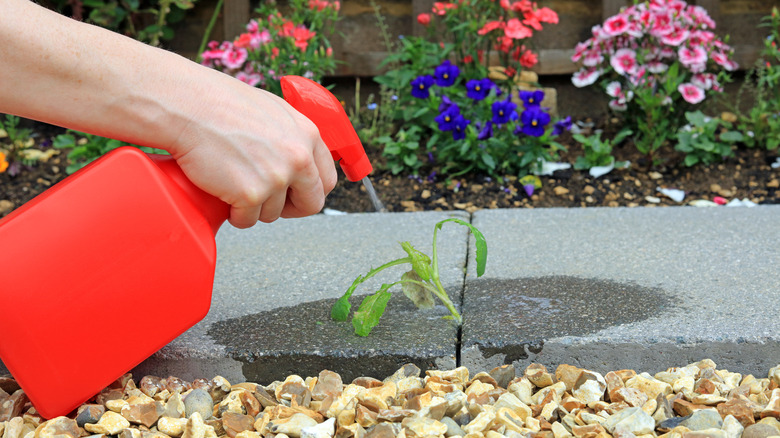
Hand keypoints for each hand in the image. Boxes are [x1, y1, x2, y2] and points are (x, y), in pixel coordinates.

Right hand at [168, 73, 337, 227]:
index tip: (294, 194)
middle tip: (267, 202)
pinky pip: (247, 220)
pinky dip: (234, 214)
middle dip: (290, 208)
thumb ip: (292, 136)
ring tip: (233, 183)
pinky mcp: (251, 194)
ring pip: (273, 213)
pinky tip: (222, 193)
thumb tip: (299, 158)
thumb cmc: (221, 104)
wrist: (188, 105)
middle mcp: (298, 157)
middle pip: (311, 204)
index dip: (309, 191)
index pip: (327, 179)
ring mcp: (276, 177)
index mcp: (308, 135)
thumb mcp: (273, 111)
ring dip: (254, 207)